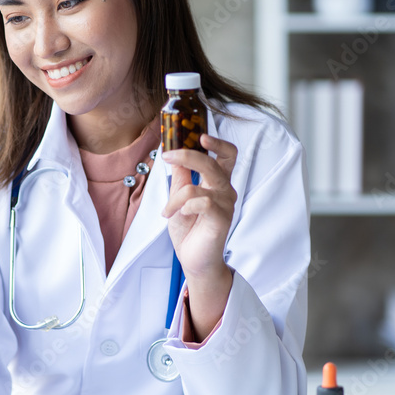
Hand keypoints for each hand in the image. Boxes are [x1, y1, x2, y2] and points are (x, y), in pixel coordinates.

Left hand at [161, 134, 237, 335]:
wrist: (193, 260)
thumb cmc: (189, 230)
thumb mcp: (178, 199)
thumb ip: (180, 177)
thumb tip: (172, 154)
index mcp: (217, 183)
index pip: (226, 155)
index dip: (217, 142)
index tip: (198, 134)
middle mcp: (225, 191)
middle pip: (217, 161)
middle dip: (191, 153)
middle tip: (169, 154)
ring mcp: (226, 204)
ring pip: (204, 181)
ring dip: (178, 193)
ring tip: (168, 209)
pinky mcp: (222, 218)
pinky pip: (203, 201)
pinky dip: (184, 205)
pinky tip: (178, 215)